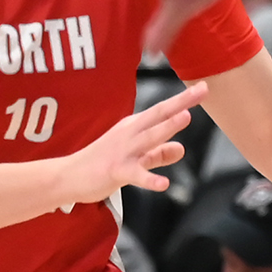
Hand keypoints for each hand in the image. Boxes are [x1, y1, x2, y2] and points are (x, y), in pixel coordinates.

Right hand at [57, 81, 205, 203]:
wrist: (67, 176)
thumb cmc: (100, 164)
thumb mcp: (134, 157)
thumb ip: (158, 154)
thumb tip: (181, 148)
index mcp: (133, 127)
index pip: (162, 111)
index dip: (183, 99)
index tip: (203, 88)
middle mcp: (130, 134)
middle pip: (158, 115)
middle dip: (180, 103)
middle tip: (202, 90)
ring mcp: (123, 151)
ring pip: (149, 138)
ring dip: (166, 128)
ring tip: (185, 117)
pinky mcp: (116, 171)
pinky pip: (136, 175)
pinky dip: (150, 179)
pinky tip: (163, 184)